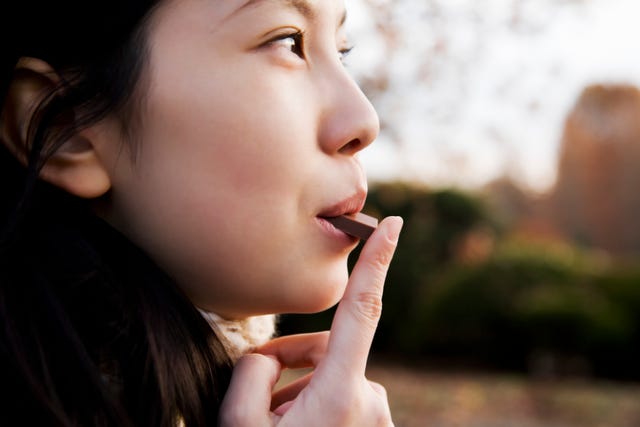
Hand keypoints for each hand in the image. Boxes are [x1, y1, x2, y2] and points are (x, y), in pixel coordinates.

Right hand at [219, 216, 402, 425]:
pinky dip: (318, 405)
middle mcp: (370, 403)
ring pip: (333, 376)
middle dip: (291, 357)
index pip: (361, 311)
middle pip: (327, 348)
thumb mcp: (238, 423)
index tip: (393, 225)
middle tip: (258, 390)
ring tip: (271, 418)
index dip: (376, 262)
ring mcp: (377, 419)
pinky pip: (344, 399)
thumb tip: (270, 358)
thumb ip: (252, 371)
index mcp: (341, 395)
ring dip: (301, 386)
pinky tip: (293, 425)